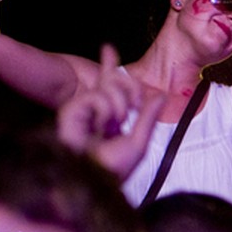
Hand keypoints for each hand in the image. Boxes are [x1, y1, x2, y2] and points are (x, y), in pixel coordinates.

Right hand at [55, 45, 162, 181]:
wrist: (95, 183)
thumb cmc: (113, 170)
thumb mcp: (139, 141)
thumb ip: (148, 117)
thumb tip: (161, 95)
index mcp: (106, 117)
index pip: (108, 85)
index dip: (108, 65)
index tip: (107, 48)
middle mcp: (92, 111)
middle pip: (111, 80)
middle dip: (128, 87)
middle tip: (134, 107)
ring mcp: (80, 110)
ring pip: (106, 87)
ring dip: (118, 107)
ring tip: (113, 127)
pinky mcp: (70, 111)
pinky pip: (96, 96)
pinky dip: (105, 110)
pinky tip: (100, 126)